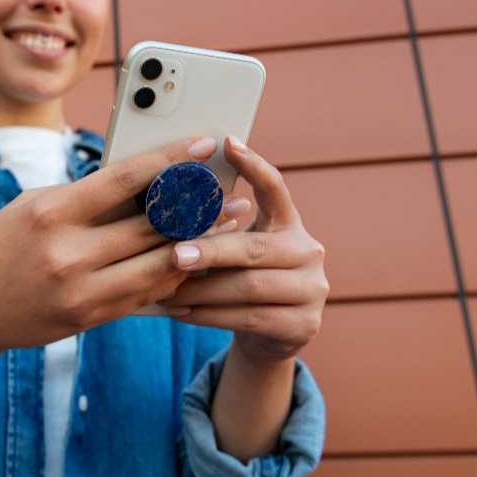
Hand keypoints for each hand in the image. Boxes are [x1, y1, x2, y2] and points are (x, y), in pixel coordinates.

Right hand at [0, 136, 219, 360]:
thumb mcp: (32, 207)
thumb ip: (83, 196)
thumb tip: (142, 181)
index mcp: (51, 212)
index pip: (125, 178)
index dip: (171, 158)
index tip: (205, 143)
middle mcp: (68, 253)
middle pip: (152, 225)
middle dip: (198, 206)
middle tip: (232, 192)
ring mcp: (81, 291)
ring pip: (159, 265)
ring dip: (198, 245)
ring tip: (227, 227)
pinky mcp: (89, 318)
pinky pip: (145, 294)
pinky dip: (173, 275)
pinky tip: (195, 259)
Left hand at [156, 136, 328, 365]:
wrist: (268, 334)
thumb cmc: (239, 278)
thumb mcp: (233, 249)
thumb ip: (216, 228)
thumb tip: (166, 208)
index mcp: (289, 222)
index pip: (275, 188)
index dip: (254, 165)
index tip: (228, 143)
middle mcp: (309, 251)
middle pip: (254, 248)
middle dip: (210, 251)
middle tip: (174, 254)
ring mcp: (312, 290)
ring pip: (249, 288)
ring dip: (201, 290)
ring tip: (164, 290)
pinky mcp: (303, 326)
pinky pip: (248, 319)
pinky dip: (207, 315)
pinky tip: (179, 311)